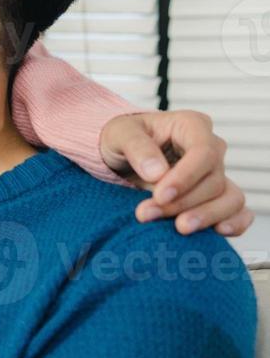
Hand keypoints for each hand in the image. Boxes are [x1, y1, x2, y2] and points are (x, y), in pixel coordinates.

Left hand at [100, 111, 253, 235]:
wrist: (120, 154)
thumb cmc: (123, 138)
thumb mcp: (120, 134)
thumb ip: (137, 148)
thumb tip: (157, 172)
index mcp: (192, 126)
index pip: (203, 152)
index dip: (185, 177)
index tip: (160, 195)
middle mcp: (211, 149)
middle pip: (213, 180)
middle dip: (182, 202)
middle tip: (147, 214)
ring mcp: (216, 173)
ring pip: (230, 198)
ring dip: (206, 216)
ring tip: (179, 228)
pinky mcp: (216, 195)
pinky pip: (238, 210)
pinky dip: (235, 222)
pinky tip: (219, 231)